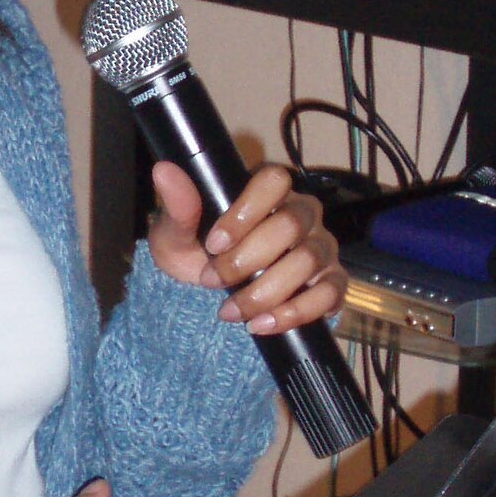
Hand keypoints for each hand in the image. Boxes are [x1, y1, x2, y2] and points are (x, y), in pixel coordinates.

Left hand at [147, 160, 346, 336]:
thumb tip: (164, 171)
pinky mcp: (331, 283)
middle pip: (290, 224)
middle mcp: (301, 214)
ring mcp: (320, 248)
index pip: (274, 180)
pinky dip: (294, 313)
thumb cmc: (197, 259)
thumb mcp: (177, 237)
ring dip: (264, 292)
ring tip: (230, 311)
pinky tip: (261, 324)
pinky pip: (328, 294)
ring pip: (308, 261)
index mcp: (268, 193)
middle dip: (245, 260)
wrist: (210, 303)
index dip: (245, 211)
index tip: (213, 244)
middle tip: (211, 280)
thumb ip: (177, 207)